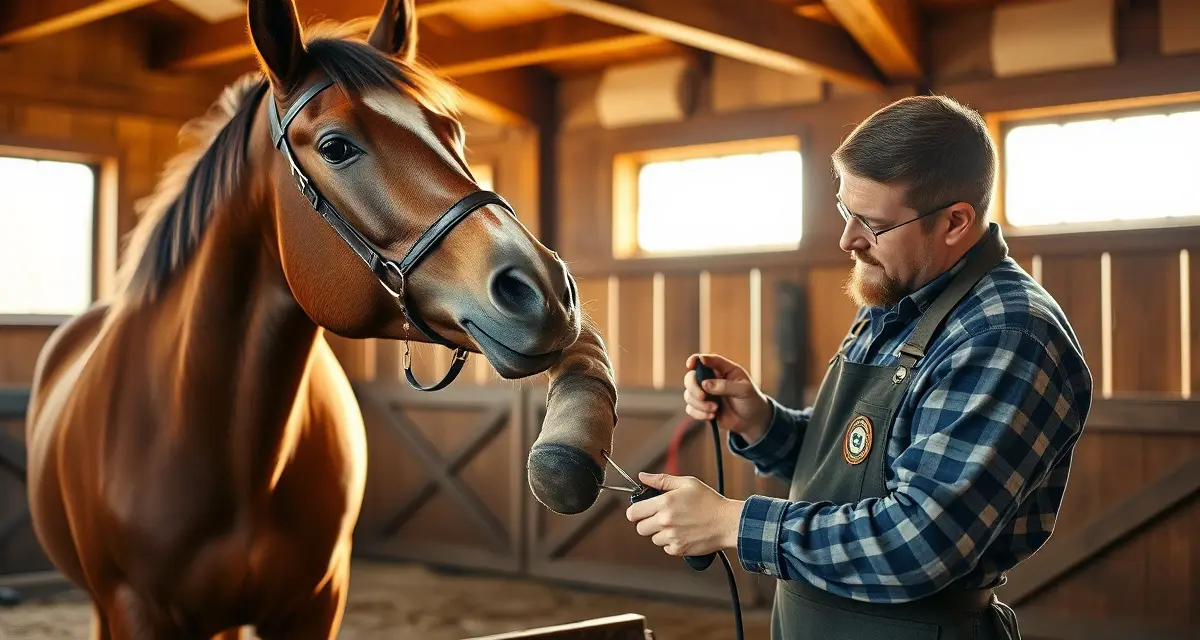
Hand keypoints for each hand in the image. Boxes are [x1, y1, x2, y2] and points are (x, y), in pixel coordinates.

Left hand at [626, 472, 743, 557]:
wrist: (727, 522)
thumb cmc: (709, 501)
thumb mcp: (687, 483)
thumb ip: (661, 480)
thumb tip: (642, 477)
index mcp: (664, 503)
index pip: (633, 512)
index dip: (635, 511)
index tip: (641, 510)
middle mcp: (665, 521)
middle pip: (640, 528)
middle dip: (647, 522)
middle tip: (661, 517)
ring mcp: (671, 537)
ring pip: (653, 538)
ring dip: (661, 533)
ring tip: (677, 524)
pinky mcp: (679, 549)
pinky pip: (666, 548)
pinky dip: (672, 542)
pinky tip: (683, 533)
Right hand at [683, 353, 771, 443]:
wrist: (752, 420)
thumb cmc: (751, 400)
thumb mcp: (744, 390)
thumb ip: (725, 386)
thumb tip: (705, 384)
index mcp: (723, 370)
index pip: (706, 359)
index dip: (695, 359)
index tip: (690, 365)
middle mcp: (711, 379)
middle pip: (691, 377)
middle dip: (694, 387)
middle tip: (703, 397)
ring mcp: (705, 394)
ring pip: (689, 394)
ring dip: (699, 404)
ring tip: (715, 410)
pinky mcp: (702, 407)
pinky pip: (690, 409)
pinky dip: (699, 414)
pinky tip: (712, 416)